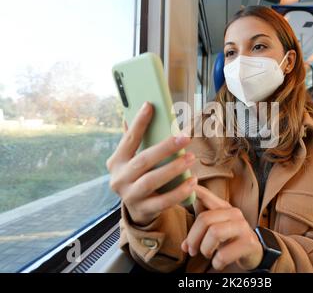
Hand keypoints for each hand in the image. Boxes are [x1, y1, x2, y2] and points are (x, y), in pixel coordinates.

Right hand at [106, 102, 196, 225]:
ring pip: (153, 180)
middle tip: (185, 137)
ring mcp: (130, 196)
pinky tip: (193, 181)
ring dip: (174, 168)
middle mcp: (119, 179)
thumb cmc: (139, 176)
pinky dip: (180, 191)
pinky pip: (164, 201)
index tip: (150, 105)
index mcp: (116, 161)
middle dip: (166, 147)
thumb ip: (138, 140)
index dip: (139, 122)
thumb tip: (144, 109)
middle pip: (144, 160)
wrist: (137, 210)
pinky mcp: (143, 210)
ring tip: (191, 158)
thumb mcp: (133, 160)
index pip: (129, 139)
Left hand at [181, 185, 262, 270]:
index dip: (193, 191)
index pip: (205, 195)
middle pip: (205, 219)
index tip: (184, 186)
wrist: (254, 252)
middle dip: (193, 238)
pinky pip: (224, 254)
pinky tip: (218, 262)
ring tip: (206, 254)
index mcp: (223, 207)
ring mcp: (242, 227)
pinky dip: (216, 262)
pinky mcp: (249, 243)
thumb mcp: (214, 228)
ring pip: (214, 233)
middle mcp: (234, 213)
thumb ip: (197, 231)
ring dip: (205, 249)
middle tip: (190, 250)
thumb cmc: (229, 238)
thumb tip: (183, 245)